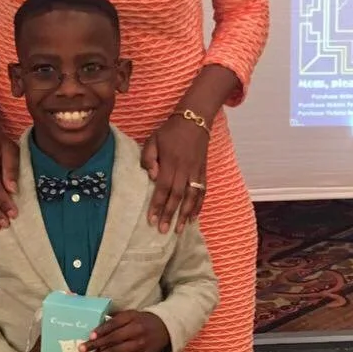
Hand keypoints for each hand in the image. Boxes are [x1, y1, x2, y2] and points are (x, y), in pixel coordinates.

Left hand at [81, 308, 171, 351]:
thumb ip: (115, 320)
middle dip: (96, 346)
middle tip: (82, 350)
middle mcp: (138, 332)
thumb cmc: (142, 321)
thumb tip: (95, 327)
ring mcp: (142, 345)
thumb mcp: (130, 315)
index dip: (101, 330)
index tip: (89, 336)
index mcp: (133, 318)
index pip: (114, 324)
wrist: (165, 329)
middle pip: (114, 339)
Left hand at [142, 112, 210, 233]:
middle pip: (177, 196)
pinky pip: (202, 192)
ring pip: (191, 197)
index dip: (157, 205)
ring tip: (180, 229)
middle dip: (170, 214)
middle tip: (164, 231)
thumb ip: (149, 158)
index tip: (152, 220)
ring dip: (185, 214)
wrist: (195, 121)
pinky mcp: (203, 173)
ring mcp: (196, 173)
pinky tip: (194, 216)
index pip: (162, 188)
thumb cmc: (170, 131)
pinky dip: (198, 206)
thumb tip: (151, 177)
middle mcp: (184, 170)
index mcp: (170, 163)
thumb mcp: (153, 139)